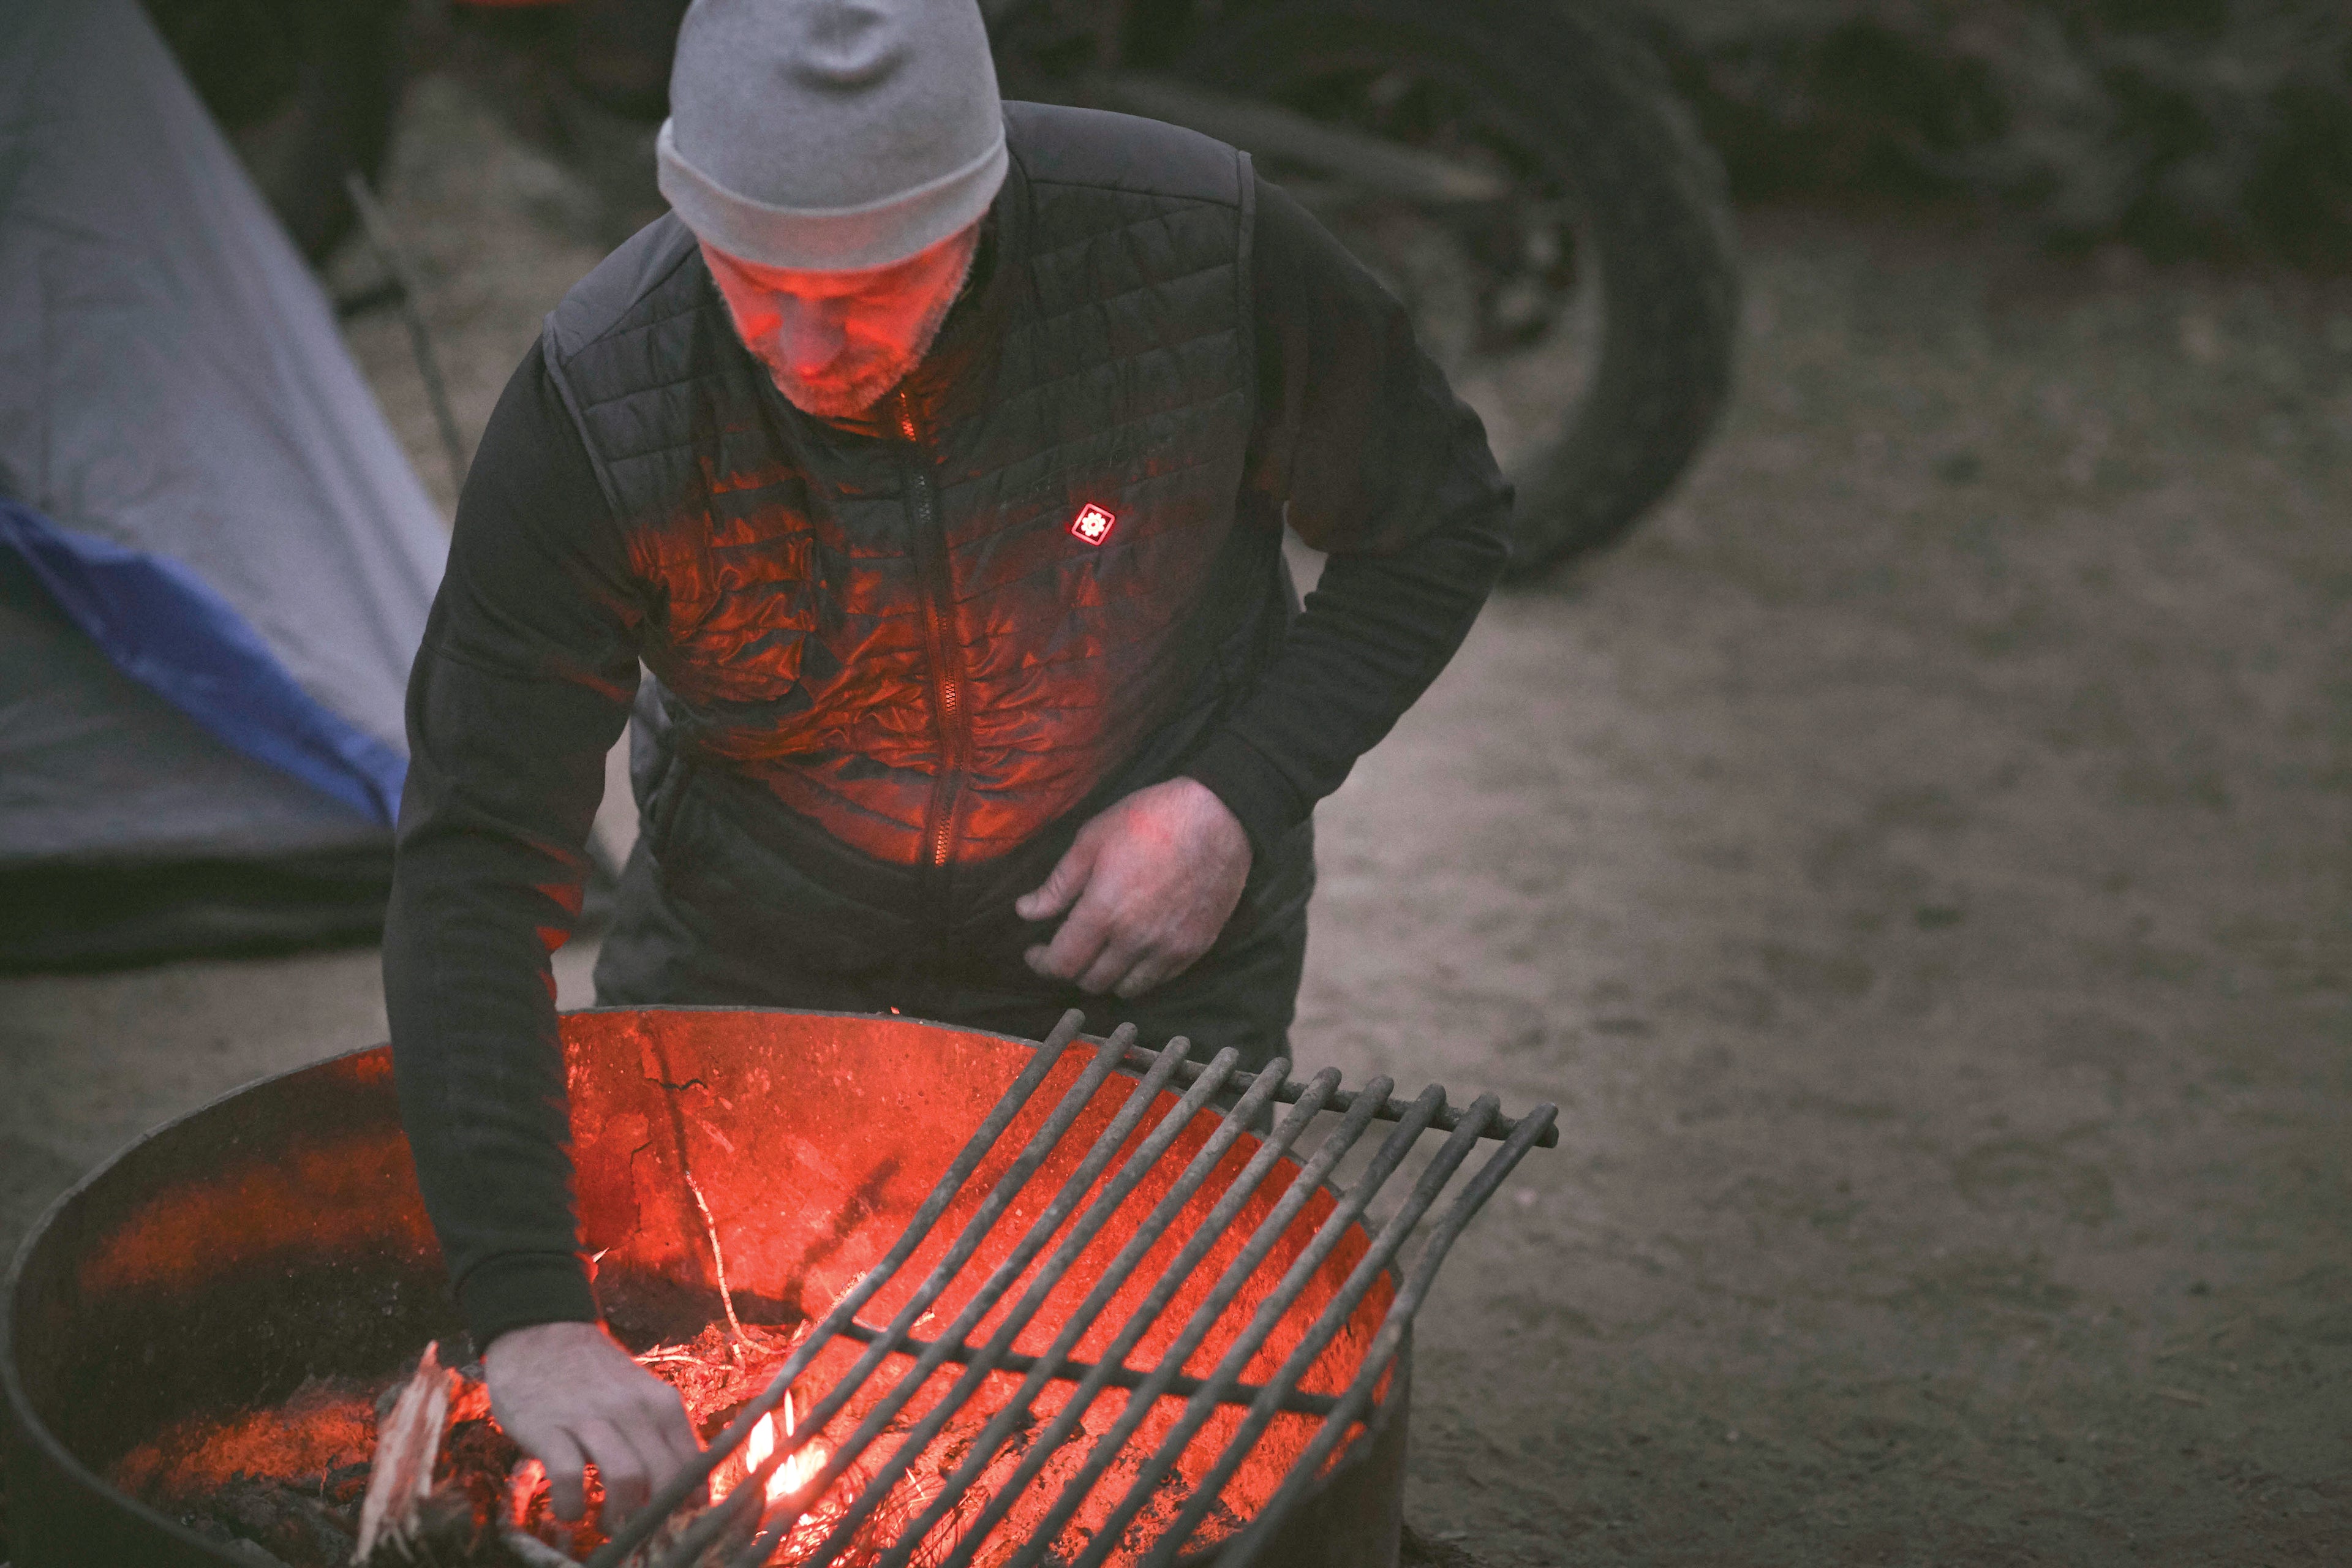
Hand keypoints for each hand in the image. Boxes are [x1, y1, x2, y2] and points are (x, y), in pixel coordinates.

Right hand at [483, 1320, 702, 1526]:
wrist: (542, 1334)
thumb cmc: (596, 1378)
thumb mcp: (642, 1397)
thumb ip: (663, 1436)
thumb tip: (687, 1490)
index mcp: (663, 1404)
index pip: (693, 1466)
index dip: (687, 1505)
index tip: (675, 1525)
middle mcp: (634, 1410)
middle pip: (665, 1479)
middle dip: (655, 1519)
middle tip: (637, 1532)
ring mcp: (591, 1418)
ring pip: (626, 1480)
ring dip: (617, 1518)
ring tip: (605, 1523)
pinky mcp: (549, 1428)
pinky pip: (569, 1478)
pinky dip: (571, 1506)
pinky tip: (569, 1508)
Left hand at [1016, 777, 1251, 998]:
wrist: (1218, 815)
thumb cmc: (1150, 818)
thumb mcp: (1092, 839)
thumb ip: (1058, 884)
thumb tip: (1025, 911)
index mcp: (1103, 911)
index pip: (1063, 963)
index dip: (1042, 963)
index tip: (1035, 952)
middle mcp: (1134, 940)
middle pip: (1091, 982)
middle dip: (1072, 969)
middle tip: (1067, 949)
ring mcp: (1168, 948)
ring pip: (1126, 988)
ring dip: (1106, 976)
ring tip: (1101, 954)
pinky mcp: (1195, 948)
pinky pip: (1159, 980)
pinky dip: (1139, 973)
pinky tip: (1135, 950)